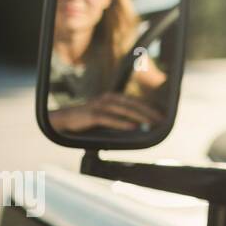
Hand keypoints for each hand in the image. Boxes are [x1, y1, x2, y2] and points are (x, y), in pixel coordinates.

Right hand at [49, 93, 164, 133]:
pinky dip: (122, 123)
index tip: (162, 115)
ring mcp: (100, 105)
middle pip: (133, 104)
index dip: (150, 107)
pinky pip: (110, 119)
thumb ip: (119, 117)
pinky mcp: (92, 115)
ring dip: (140, 117)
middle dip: (149, 112)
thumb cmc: (87, 119)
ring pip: (124, 110)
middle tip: (161, 120)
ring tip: (151, 123)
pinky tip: (133, 128)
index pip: (136, 101)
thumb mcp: (106, 115)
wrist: (63, 119)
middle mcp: (108, 98)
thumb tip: (138, 125)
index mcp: (113, 97)